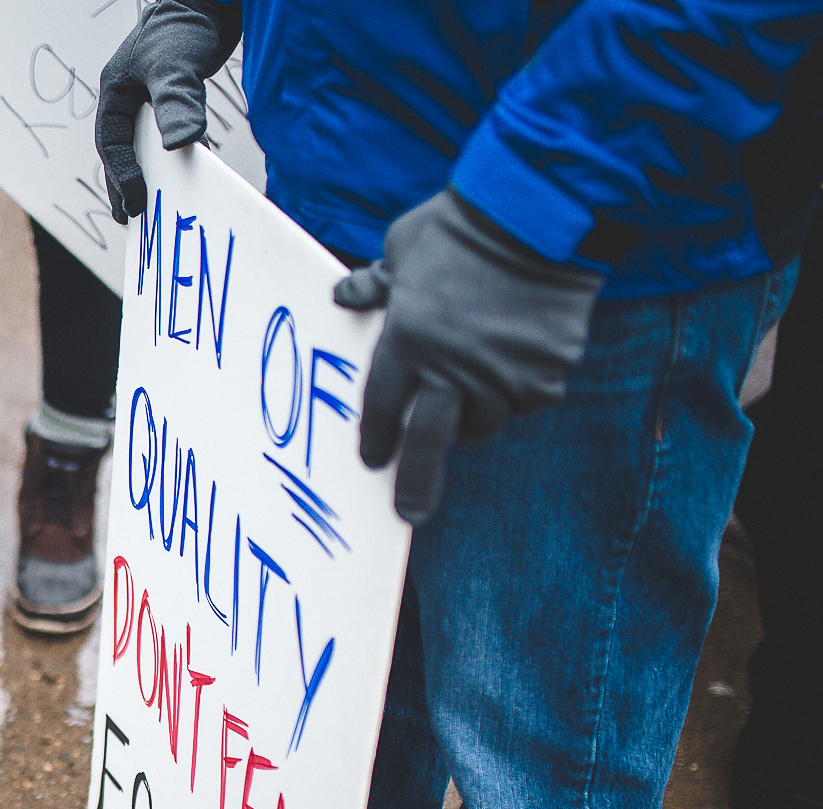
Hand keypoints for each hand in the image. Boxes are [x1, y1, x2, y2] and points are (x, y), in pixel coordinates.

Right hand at [95, 0, 240, 224]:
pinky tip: (179, 175)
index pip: (112, 144)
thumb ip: (178, 103)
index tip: (138, 203)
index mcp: (115, 92)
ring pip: (140, 146)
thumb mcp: (177, 66)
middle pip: (120, 151)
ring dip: (143, 176)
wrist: (208, 0)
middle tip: (131, 218)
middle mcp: (127, 98)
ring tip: (146, 207)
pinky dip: (168, 159)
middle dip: (123, 185)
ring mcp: (147, 99)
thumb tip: (181, 145)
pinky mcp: (170, 99)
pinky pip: (163, 137)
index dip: (122, 176)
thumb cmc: (185, 26)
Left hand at [334, 189, 604, 524]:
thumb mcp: (404, 248)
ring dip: (472, 420)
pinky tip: (517, 365)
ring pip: (482, 424)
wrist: (539, 213)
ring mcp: (502, 375)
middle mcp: (451, 368)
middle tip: (410, 513)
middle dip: (416, 483)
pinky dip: (519, 392)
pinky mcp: (546, 373)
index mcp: (407, 341)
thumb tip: (346, 295)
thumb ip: (378, 284)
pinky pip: (527, 400)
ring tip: (471, 401)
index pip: (382, 407)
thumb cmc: (461, 225)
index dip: (376, 436)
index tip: (373, 460)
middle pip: (428, 443)